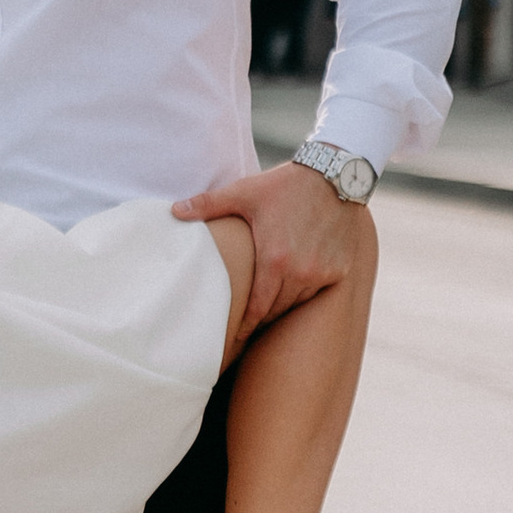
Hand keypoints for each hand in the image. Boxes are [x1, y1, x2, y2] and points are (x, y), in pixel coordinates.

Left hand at [172, 159, 361, 349]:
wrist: (335, 175)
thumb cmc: (284, 185)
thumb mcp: (244, 192)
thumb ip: (208, 204)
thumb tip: (173, 211)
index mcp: (274, 260)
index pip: (257, 309)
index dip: (245, 326)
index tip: (235, 337)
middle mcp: (300, 272)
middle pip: (276, 310)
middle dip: (260, 319)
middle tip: (245, 328)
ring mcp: (322, 272)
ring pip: (297, 303)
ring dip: (282, 307)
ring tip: (266, 312)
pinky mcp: (339, 270)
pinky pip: (317, 292)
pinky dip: (304, 293)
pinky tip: (292, 289)